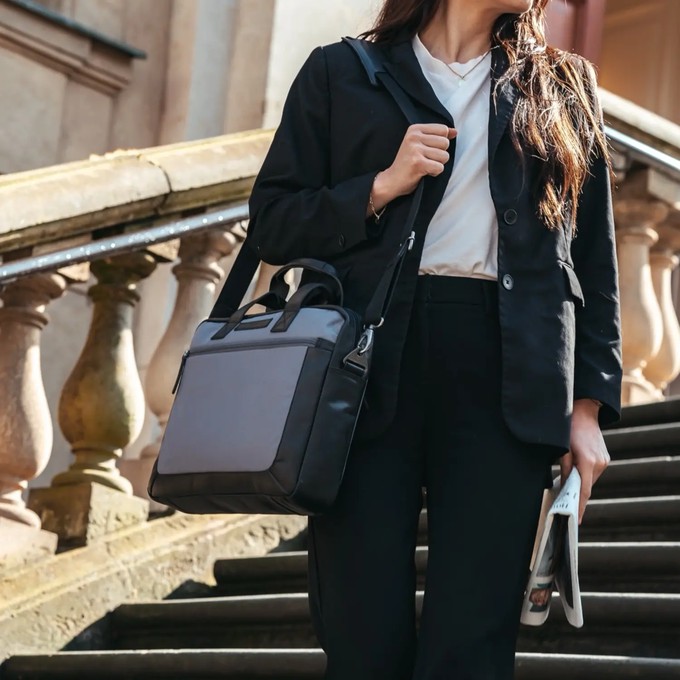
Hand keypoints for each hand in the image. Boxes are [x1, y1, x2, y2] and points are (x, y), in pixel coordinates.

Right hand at [370, 124, 456, 210]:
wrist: (391, 180)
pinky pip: (440, 167)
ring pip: (444, 156)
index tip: (427, 150)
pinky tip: (423, 172)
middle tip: (425, 160)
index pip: (443, 130)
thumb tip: (455, 131)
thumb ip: (437, 136)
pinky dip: (434, 173)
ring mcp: (415, 150)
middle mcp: (414, 137)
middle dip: (440, 155)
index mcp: (414, 129)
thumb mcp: (420, 144)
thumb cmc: (407, 163)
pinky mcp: (418, 163)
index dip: (440, 143)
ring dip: (437, 164)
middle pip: (445, 143)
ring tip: (424, 166)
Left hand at [560, 399, 609, 523]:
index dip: (579, 507)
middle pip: (587, 487)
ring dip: (580, 487)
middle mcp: (599, 463)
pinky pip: (593, 472)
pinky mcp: (604, 457)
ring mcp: (603, 460)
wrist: (584, 410)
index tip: (575, 521)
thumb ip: (564, 468)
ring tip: (567, 497)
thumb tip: (565, 486)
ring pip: (590, 480)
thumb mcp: (562, 448)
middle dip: (577, 499)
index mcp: (587, 461)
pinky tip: (574, 480)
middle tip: (566, 511)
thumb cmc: (569, 427)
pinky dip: (584, 477)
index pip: (584, 491)